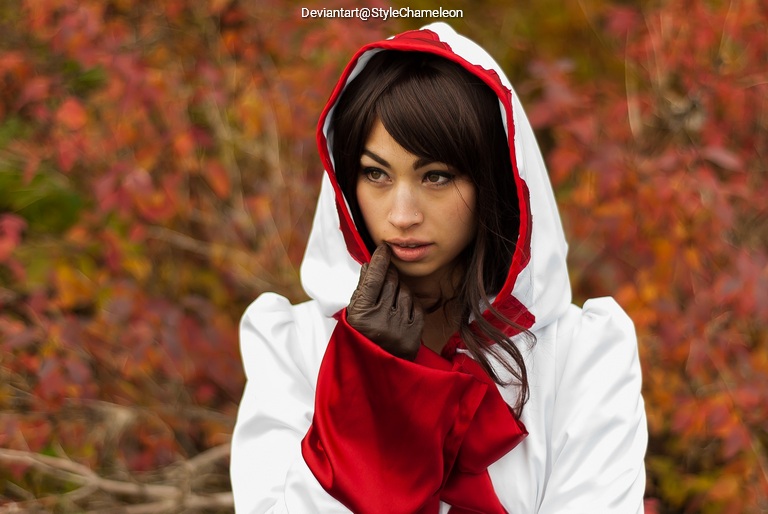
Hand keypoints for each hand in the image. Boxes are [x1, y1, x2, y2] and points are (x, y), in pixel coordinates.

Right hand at [347, 244, 424, 359]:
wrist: (375, 371)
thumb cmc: (361, 338)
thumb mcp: (353, 314)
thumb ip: (362, 290)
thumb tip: (370, 265)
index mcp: (361, 314)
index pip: (374, 278)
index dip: (380, 260)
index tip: (384, 248)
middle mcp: (381, 321)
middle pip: (391, 281)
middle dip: (389, 274)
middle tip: (386, 274)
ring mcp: (399, 329)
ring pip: (405, 291)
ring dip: (399, 290)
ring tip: (390, 302)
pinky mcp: (414, 335)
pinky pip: (416, 306)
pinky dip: (410, 304)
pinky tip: (401, 312)